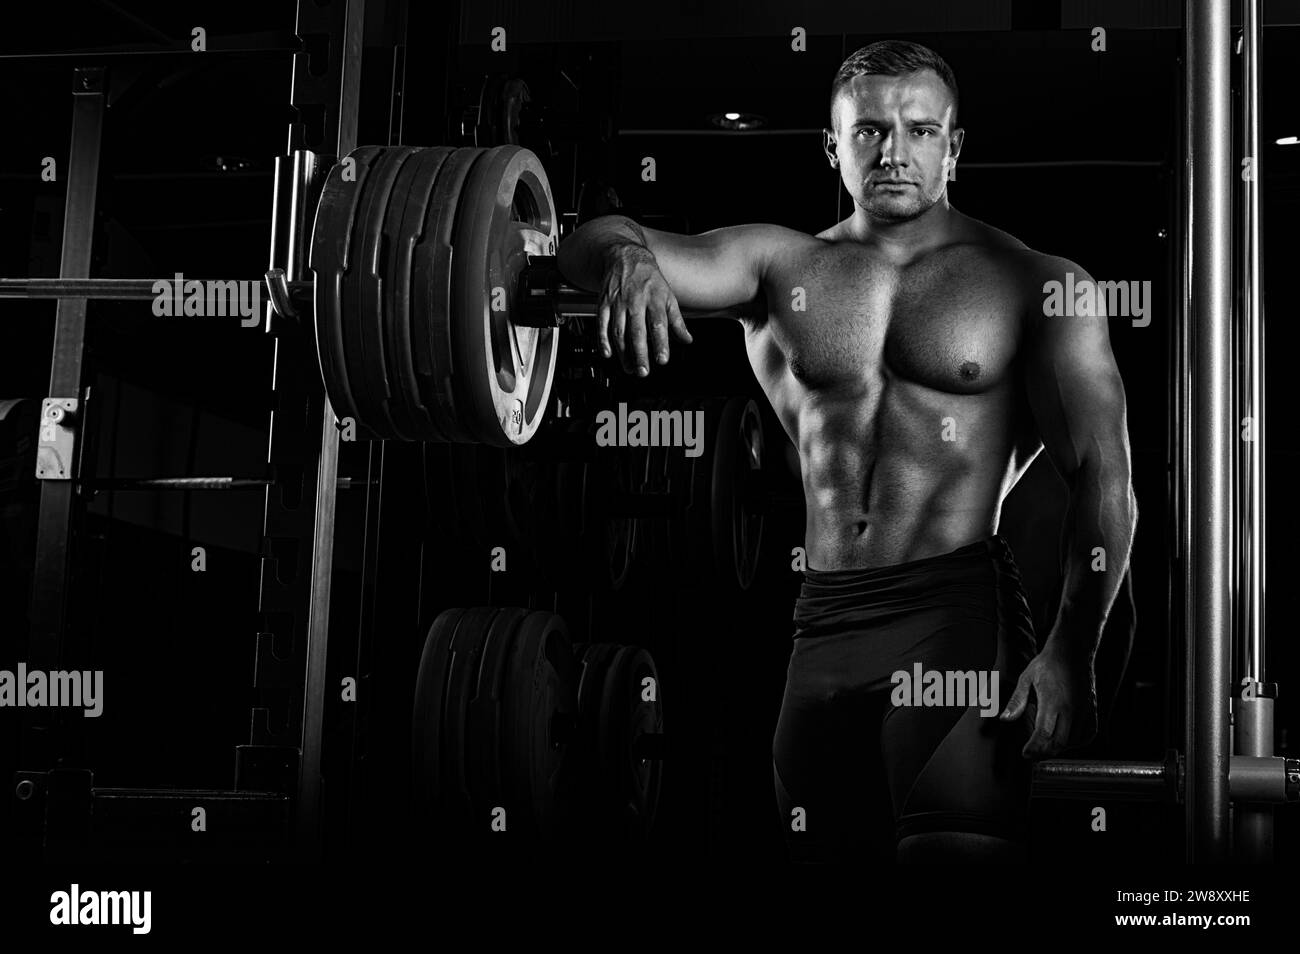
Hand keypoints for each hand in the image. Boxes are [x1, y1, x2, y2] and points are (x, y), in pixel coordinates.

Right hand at [598, 244, 692, 375]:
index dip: (661, 343)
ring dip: (623, 353)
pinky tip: (608, 353)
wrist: (625, 257)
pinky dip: (603, 340)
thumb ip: (677, 320)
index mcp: (655, 299)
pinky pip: (602, 324)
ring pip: (619, 331)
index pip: (658, 324)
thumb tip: (687, 339)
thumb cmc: (649, 279)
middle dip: (640, 353)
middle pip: (637, 331)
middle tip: (643, 371)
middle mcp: (636, 301)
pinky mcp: (604, 303)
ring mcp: (618, 303)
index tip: (662, 359)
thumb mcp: (668, 296)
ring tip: (630, 368)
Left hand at [999, 640, 1098, 758]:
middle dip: (1045, 752)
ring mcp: (1085, 711)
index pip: (1044, 733)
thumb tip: (1004, 719)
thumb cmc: (1047, 664)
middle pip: (1060, 742)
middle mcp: (1072, 708)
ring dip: (1059, 747)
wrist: (1073, 651)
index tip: (1025, 754)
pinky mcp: (1092, 711)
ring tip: (1044, 743)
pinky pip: (1087, 735)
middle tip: (1032, 754)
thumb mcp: (1026, 678)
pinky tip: (1063, 737)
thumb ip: (1017, 701)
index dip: (1035, 748)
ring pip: (1073, 741)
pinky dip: (1075, 741)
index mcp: (1053, 701)